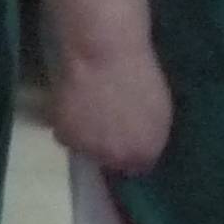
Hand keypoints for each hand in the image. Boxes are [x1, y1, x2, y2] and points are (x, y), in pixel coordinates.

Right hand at [50, 45, 172, 174]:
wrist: (104, 56)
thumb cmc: (138, 75)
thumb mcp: (159, 110)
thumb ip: (151, 135)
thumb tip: (142, 146)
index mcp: (146, 151)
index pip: (138, 167)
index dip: (131, 151)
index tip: (126, 136)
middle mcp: (118, 158)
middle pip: (110, 162)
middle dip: (109, 147)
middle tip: (106, 121)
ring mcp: (90, 149)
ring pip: (85, 151)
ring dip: (85, 138)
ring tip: (88, 110)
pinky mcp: (65, 136)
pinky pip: (64, 136)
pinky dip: (66, 124)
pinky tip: (73, 105)